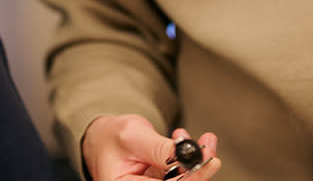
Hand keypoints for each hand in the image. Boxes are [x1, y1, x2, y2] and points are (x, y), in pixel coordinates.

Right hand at [81, 114, 220, 180]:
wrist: (105, 136)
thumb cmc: (111, 136)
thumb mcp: (133, 136)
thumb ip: (159, 148)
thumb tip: (188, 154)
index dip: (191, 179)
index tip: (208, 162)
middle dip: (197, 168)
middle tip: (208, 145)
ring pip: (184, 180)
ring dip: (196, 160)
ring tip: (201, 139)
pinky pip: (182, 174)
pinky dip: (189, 157)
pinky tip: (184, 140)